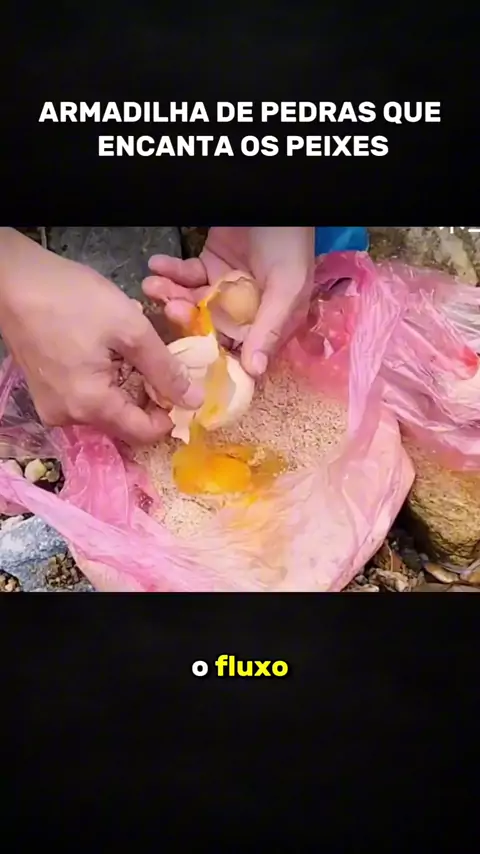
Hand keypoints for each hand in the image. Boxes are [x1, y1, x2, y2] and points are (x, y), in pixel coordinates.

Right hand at [0, 229, 203, 443]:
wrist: (14, 281)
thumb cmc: (72, 300)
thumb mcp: (130, 330)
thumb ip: (165, 370)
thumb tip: (194, 401)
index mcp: (90, 406)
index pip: (143, 434)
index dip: (170, 416)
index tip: (182, 389)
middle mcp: (68, 417)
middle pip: (124, 422)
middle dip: (147, 397)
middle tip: (158, 362)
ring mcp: (52, 406)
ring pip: (106, 409)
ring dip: (126, 387)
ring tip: (129, 352)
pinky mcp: (45, 392)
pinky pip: (86, 398)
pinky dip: (104, 382)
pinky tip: (107, 353)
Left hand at [143, 227, 314, 376]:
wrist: (271, 195)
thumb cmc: (289, 242)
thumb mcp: (287, 286)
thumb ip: (270, 327)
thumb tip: (254, 372)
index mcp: (268, 321)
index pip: (237, 351)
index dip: (212, 358)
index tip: (188, 360)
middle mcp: (244, 309)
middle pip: (206, 327)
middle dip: (185, 319)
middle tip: (169, 307)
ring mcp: (224, 287)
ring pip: (191, 302)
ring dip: (170, 295)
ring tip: (154, 285)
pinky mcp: (208, 264)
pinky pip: (185, 275)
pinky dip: (170, 272)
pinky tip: (157, 265)